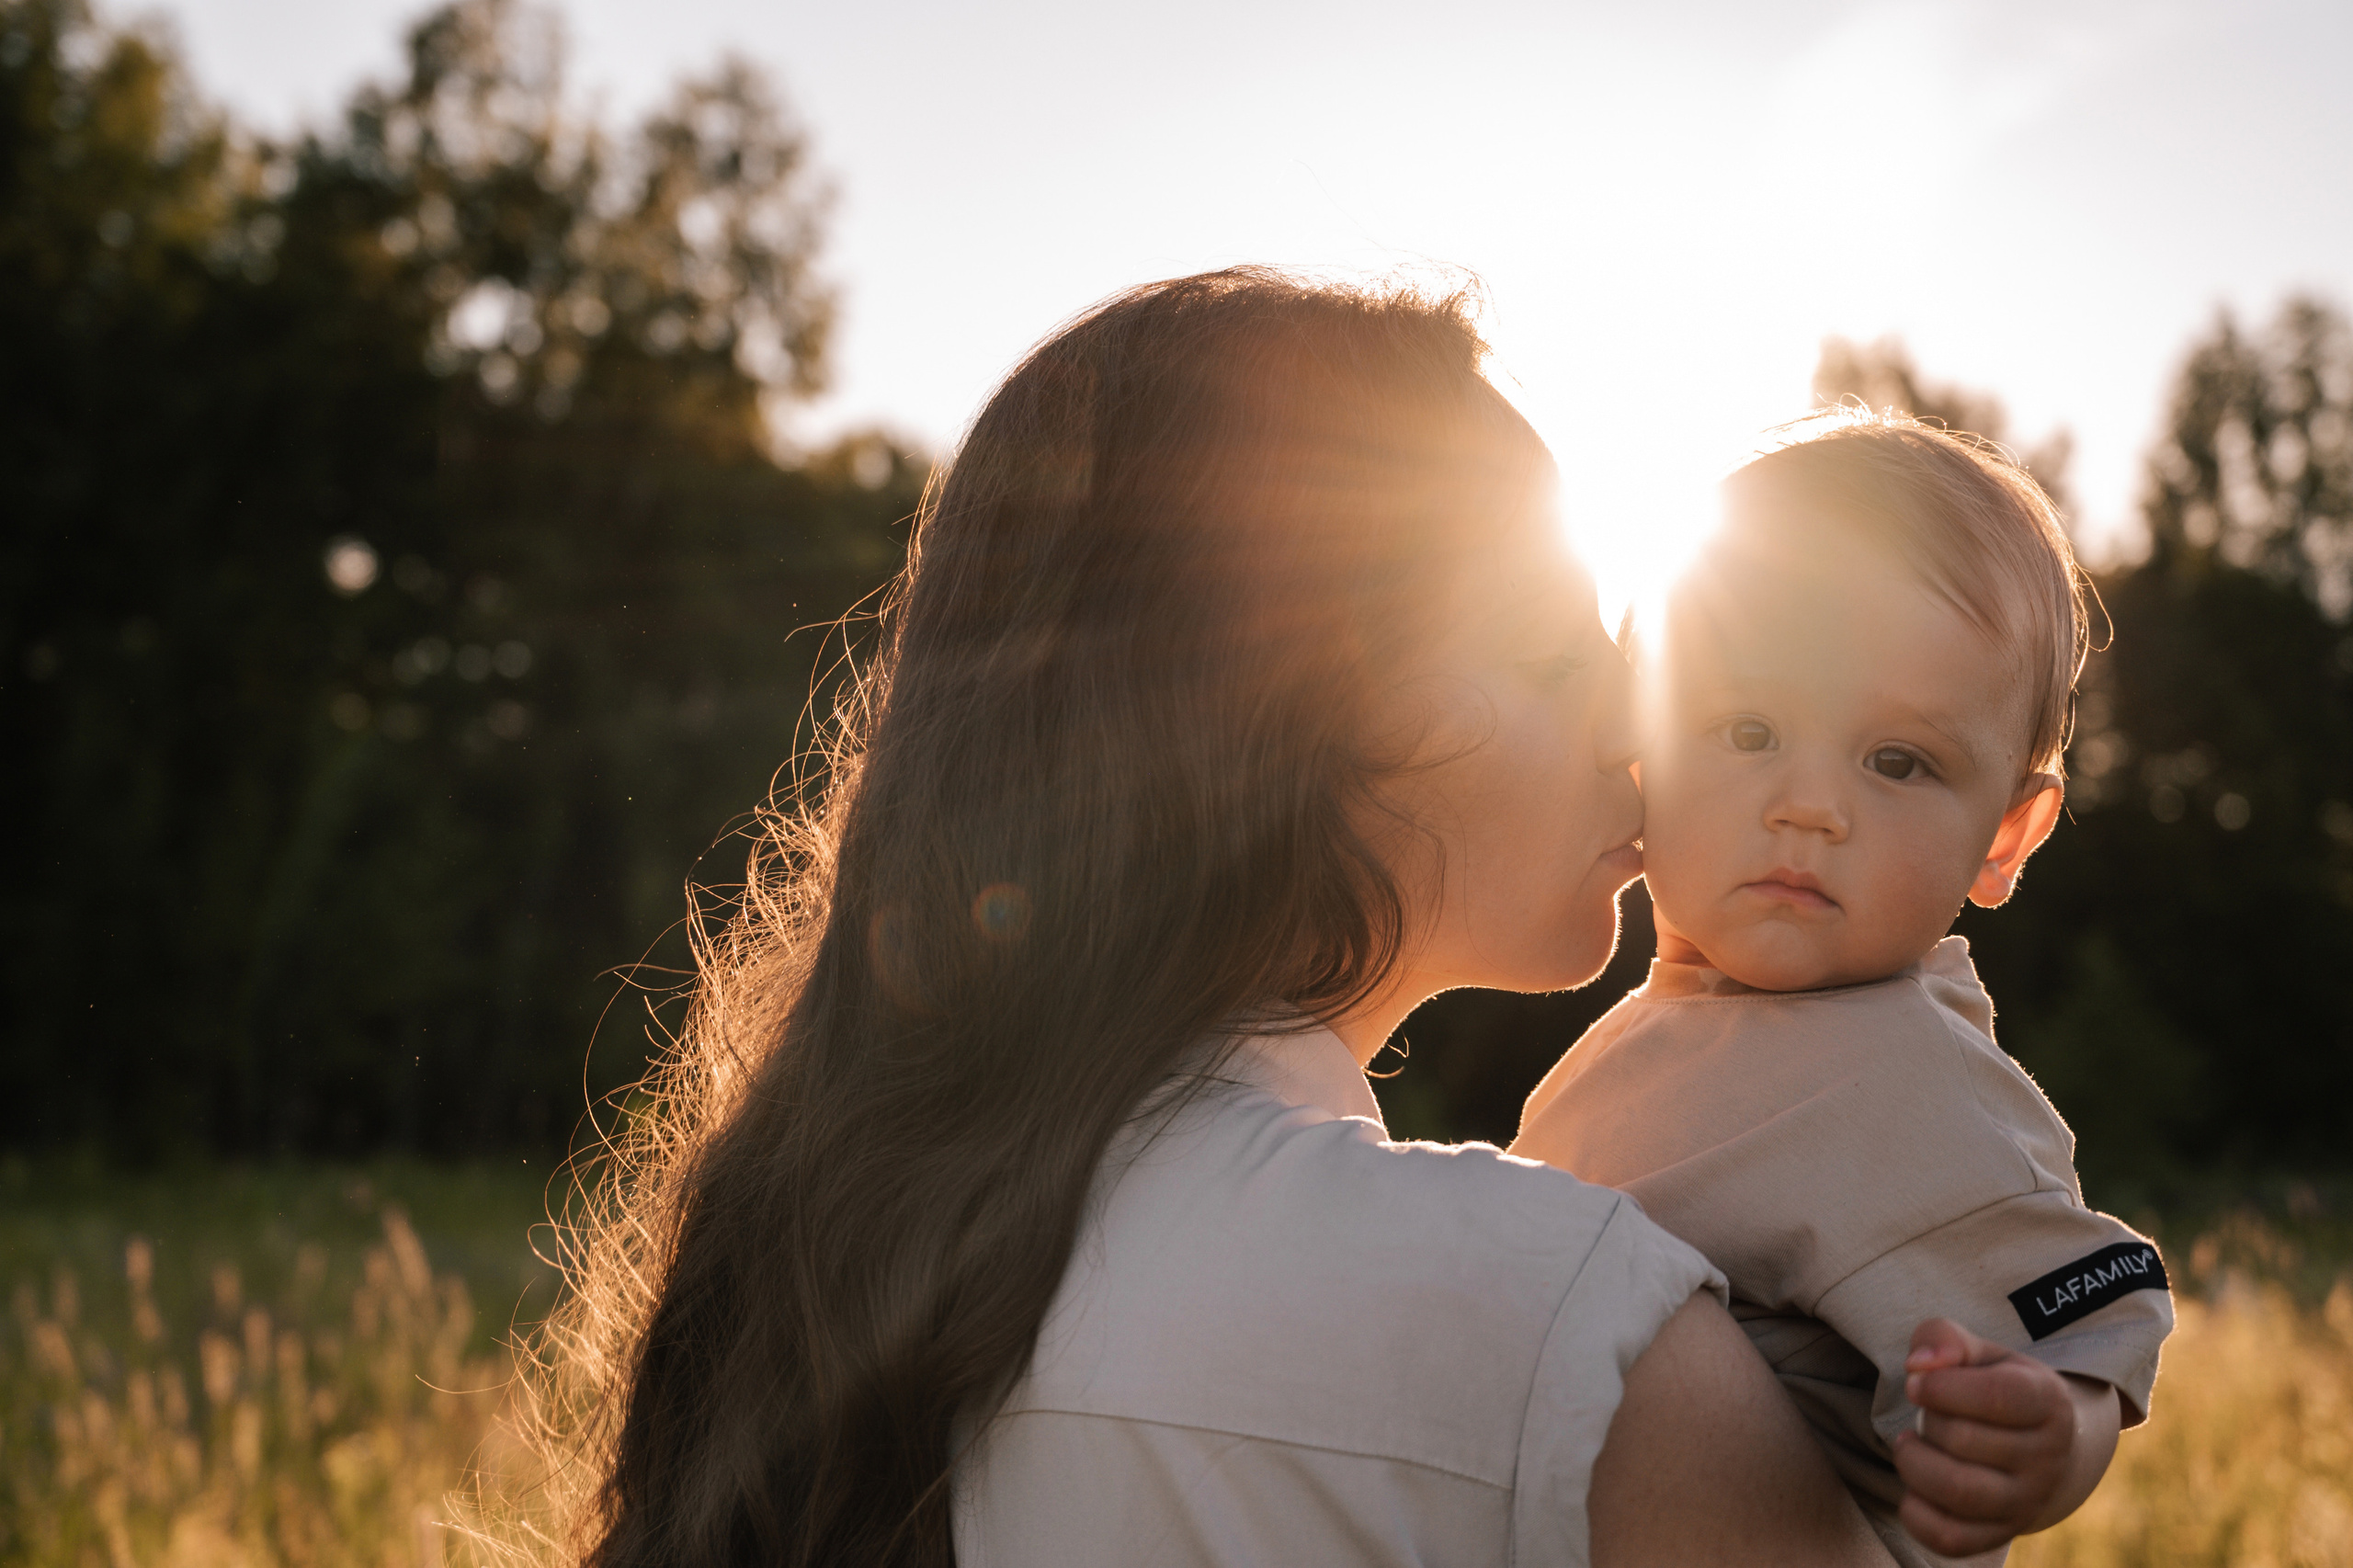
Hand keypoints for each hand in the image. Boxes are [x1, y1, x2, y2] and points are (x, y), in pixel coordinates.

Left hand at [1890, 1318, 2119, 1556]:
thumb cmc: (1996, 1386)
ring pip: (1958, 1492)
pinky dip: (1915, 1512)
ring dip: (1914, 1463)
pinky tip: (1914, 1486)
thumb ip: (1944, 1339)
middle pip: (1964, 1440)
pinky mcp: (2000, 1535)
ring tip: (1910, 1445)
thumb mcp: (1979, 1352)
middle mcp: (2048, 1458)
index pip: (1997, 1396)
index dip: (1942, 1387)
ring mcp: (2027, 1502)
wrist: (2036, 1444)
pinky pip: (1949, 1538)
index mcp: (2048, 1402)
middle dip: (1926, 1421)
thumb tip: (1919, 1365)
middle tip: (1923, 1413)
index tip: (1915, 1382)